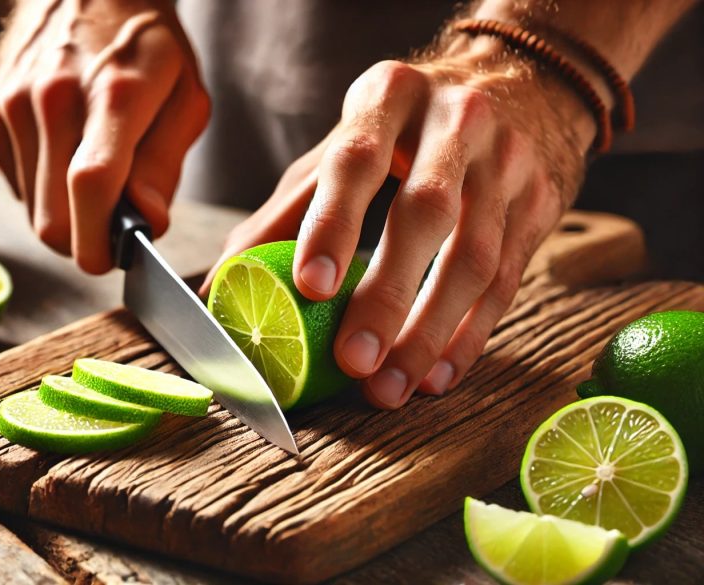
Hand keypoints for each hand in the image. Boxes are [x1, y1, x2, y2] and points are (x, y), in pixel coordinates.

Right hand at [0, 0, 208, 273]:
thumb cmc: (146, 46)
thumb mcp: (184, 96)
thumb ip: (166, 165)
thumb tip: (147, 223)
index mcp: (114, 93)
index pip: (93, 185)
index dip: (100, 239)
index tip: (110, 259)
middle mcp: (54, 98)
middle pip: (53, 218)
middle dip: (83, 240)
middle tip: (111, 226)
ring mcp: (14, 104)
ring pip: (32, 211)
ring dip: (64, 213)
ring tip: (92, 174)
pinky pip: (16, 185)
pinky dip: (42, 187)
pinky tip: (64, 153)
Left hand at [202, 35, 596, 408]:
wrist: (523, 83)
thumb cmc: (407, 127)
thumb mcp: (345, 143)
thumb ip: (286, 211)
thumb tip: (220, 284)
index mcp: (389, 97)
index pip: (356, 159)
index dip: (332, 224)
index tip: (310, 287)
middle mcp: (455, 120)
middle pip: (425, 214)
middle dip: (386, 294)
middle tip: (352, 361)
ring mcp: (508, 161)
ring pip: (474, 257)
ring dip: (429, 331)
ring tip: (389, 386)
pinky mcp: (540, 202)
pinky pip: (507, 279)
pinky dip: (469, 334)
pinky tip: (437, 374)